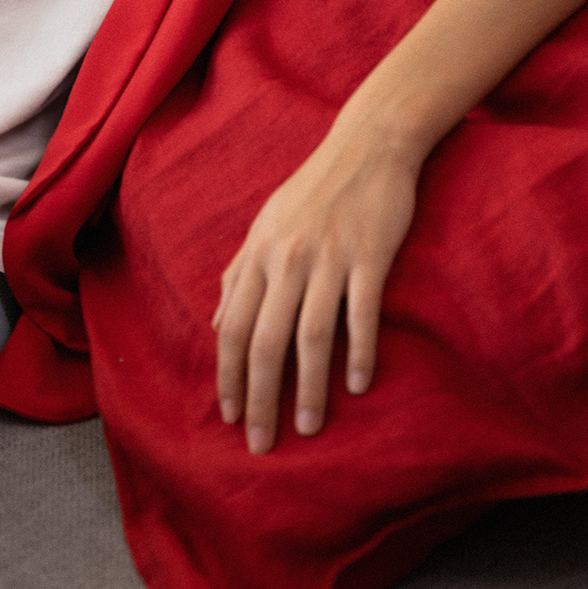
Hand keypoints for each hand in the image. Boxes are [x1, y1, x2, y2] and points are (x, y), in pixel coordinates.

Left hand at [211, 124, 419, 451]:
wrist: (368, 145)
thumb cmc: (315, 190)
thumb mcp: (267, 227)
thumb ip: (241, 274)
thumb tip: (219, 323)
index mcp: (259, 254)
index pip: (234, 327)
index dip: (228, 375)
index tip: (230, 416)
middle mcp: (287, 259)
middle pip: (265, 341)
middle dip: (260, 397)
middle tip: (261, 443)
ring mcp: (328, 258)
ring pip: (310, 335)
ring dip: (307, 387)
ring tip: (307, 427)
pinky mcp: (368, 255)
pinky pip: (359, 312)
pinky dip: (357, 351)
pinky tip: (357, 385)